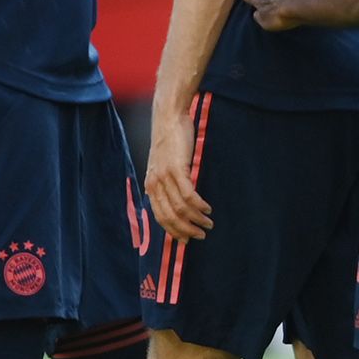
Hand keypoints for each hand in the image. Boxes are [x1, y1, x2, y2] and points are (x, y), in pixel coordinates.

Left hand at [145, 96, 212, 240]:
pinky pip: (188, 194)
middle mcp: (155, 183)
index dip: (173, 231)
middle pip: (170, 217)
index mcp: (151, 185)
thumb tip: (179, 202)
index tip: (186, 240)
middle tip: (201, 235)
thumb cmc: (170, 141)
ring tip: (208, 223)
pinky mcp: (177, 168)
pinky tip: (207, 208)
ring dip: (196, 219)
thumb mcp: (164, 165)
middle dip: (186, 230)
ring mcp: (165, 176)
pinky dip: (198, 205)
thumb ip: (167, 183)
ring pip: (180, 208)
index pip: (160, 217)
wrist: (169, 118)